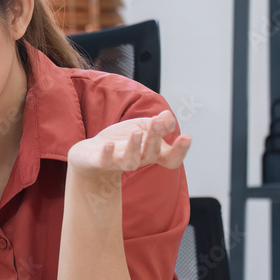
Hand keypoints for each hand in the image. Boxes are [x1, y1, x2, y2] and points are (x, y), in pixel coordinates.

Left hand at [67, 110, 190, 176]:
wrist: (92, 152)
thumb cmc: (122, 140)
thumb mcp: (142, 127)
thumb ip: (158, 124)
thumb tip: (168, 117)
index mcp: (151, 153)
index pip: (171, 158)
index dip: (180, 151)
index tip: (187, 137)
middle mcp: (138, 160)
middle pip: (151, 153)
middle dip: (155, 137)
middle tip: (158, 122)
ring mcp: (119, 163)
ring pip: (131, 162)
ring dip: (134, 147)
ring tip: (136, 133)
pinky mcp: (101, 162)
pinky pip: (105, 161)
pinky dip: (107, 154)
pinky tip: (108, 144)